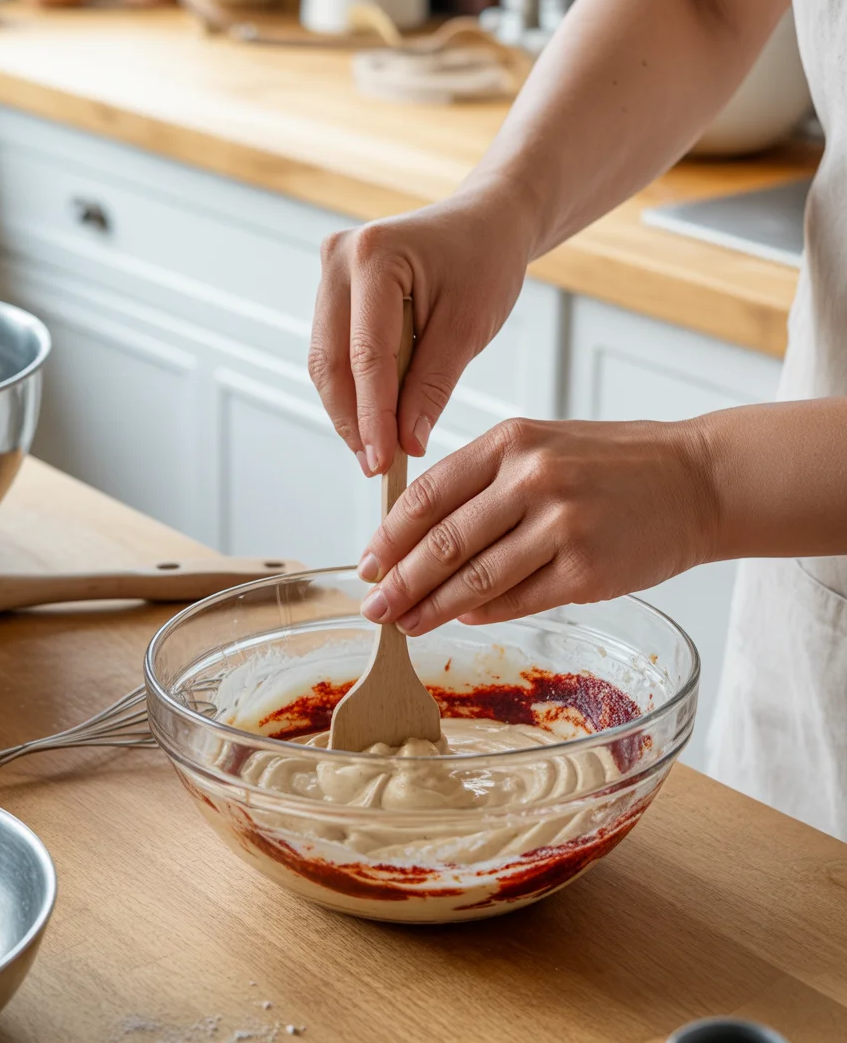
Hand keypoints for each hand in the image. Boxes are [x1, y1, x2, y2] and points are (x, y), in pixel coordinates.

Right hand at [308, 185, 534, 476]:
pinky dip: (354, 387)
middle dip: (353, 420)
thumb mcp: (469, 327)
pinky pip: (335, 349)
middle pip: (332, 360)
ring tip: (376, 451)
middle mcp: (340, 258)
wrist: (487, 221)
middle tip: (376, 467)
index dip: (372, 417)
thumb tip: (406, 442)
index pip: (367, 356)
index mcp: (374, 256)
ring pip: (327, 360)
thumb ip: (432, 385)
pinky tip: (374, 419)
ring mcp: (331, 270)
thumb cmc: (486, 262)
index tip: (383, 463)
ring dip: (349, 409)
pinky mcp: (334, 287)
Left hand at [356, 416, 716, 632]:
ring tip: (405, 626)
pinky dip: (485, 613)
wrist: (698, 480)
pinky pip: (519, 600)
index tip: (368, 563)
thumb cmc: (615, 464)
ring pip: (477, 578)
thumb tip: (425, 543)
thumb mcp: (545, 446)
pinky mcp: (588, 571)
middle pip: (445, 542)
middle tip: (373, 608)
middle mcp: (533, 479)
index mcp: (512, 441)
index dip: (390, 535)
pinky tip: (463, 619)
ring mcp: (562, 526)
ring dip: (434, 607)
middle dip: (400, 581)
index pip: (430, 493)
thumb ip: (485, 483)